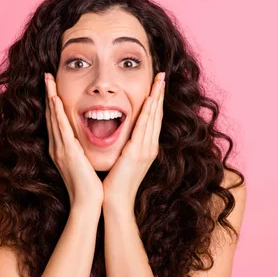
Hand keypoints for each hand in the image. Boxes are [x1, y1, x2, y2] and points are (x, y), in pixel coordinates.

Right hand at [45, 73, 103, 208]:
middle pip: (51, 115)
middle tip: (47, 75)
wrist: (87, 203)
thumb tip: (84, 142)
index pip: (56, 121)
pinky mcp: (67, 152)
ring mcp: (60, 149)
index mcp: (61, 149)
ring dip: (50, 97)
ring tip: (48, 79)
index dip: (54, 103)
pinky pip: (61, 128)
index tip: (53, 86)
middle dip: (48, 94)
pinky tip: (55, 99)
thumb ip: (81, 151)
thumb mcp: (82, 163)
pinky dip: (57, 112)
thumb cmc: (88, 186)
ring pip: (54, 117)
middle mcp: (57, 147)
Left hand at [102, 72, 165, 208]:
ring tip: (159, 80)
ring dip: (157, 96)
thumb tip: (125, 137)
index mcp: (147, 148)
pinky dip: (148, 112)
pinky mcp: (137, 153)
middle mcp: (150, 147)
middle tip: (162, 74)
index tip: (157, 84)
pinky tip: (149, 99)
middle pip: (157, 114)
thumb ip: (128, 147)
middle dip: (160, 93)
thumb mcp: (125, 161)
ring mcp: (146, 149)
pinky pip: (143, 127)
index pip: (153, 119)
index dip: (156, 100)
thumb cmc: (116, 183)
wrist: (115, 202)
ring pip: (153, 117)